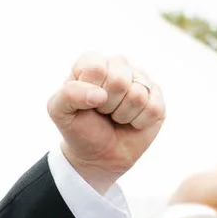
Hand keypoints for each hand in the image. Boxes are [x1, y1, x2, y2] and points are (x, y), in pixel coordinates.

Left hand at [48, 53, 163, 189]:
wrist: (98, 155)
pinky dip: (139, 122)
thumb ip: (68, 94)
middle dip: (108, 105)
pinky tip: (131, 122)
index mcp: (92, 61)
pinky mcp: (156, 97)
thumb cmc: (79, 128)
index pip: (96, 68)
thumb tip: (100, 95)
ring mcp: (140, 79)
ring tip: (115, 116)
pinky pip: (153, 108)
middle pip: (119, 81)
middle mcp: (118, 65)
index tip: (87, 103)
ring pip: (137, 96)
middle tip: (102, 112)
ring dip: (122, 115)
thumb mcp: (59, 111)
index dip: (90, 92)